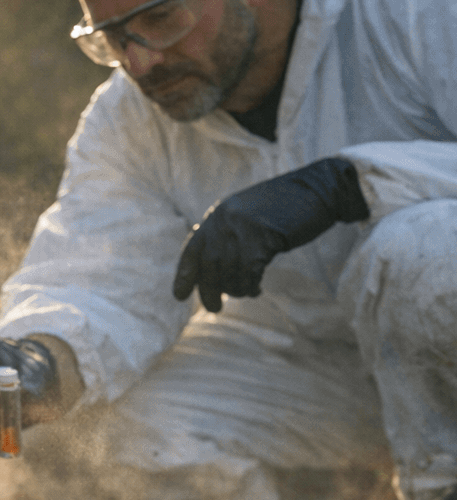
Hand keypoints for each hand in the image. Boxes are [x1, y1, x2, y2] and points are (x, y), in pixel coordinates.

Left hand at [173, 157, 367, 312]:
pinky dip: (250, 285)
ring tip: (247, 293)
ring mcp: (242, 227)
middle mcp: (224, 219)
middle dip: (209, 290)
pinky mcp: (263, 236)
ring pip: (228, 271)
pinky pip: (248, 271)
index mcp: (217, 215)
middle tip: (214, 309)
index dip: (184, 274)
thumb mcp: (247, 218)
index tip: (179, 296)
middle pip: (208, 265)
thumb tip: (215, 271)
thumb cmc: (285, 208)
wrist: (319, 190)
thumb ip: (229, 237)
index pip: (192, 249)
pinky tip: (256, 289)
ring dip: (235, 289)